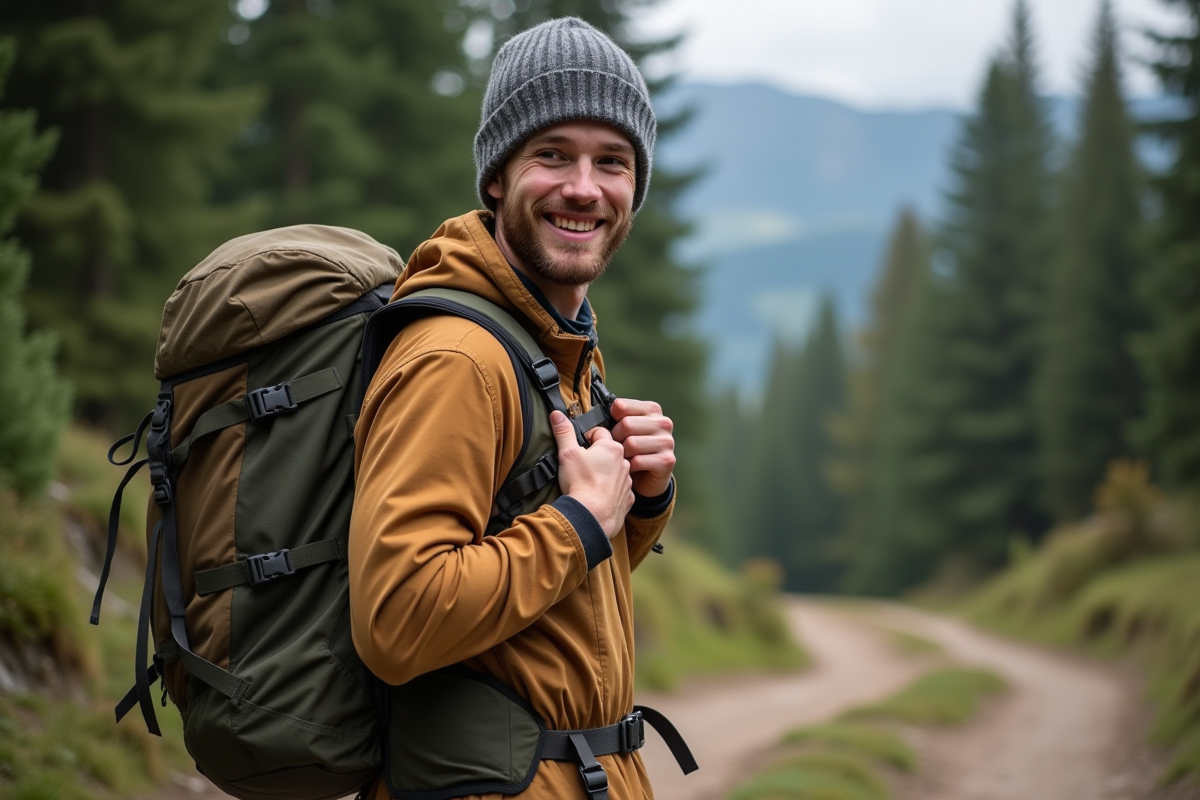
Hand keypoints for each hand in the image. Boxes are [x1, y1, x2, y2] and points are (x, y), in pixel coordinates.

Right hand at [551, 410, 633, 538]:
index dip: (586, 438)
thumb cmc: (581, 483)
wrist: (592, 516)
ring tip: (589, 483)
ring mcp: (627, 482)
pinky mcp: (627, 499)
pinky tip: (599, 497)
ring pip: (615, 472)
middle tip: (581, 467)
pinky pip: (619, 491)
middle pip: (609, 452)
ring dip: (605, 474)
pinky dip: (611, 492)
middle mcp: (624, 462)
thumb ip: (563, 432)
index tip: (578, 448)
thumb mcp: (567, 453)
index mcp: (611, 447)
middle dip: (597, 456)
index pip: (599, 433)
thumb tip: (557, 414)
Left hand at [609, 398, 674, 497]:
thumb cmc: (631, 450)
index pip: (621, 405)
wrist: (646, 478)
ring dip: (622, 455)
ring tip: (623, 458)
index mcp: (652, 409)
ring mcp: (667, 441)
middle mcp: (663, 422)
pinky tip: (631, 469)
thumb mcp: (624, 430)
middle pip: (626, 424)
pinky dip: (629, 468)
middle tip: (616, 448)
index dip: (610, 420)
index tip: (610, 429)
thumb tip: (596, 417)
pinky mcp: (667, 460)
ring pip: (632, 444)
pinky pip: (637, 461)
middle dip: (616, 439)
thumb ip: (615, 419)